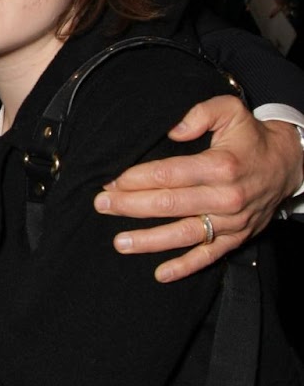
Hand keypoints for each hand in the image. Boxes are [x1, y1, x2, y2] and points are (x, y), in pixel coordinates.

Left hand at [94, 97, 300, 281]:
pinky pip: (208, 255)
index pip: (168, 174)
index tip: (111, 180)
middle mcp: (225, 196)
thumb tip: (173, 129)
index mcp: (220, 166)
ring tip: (120, 242)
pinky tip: (160, 273)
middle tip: (101, 205)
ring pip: (183, 234)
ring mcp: (230, 221)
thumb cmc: (250, 137)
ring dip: (148, 241)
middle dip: (130, 206)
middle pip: (169, 204)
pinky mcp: (236, 238)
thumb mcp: (230, 111)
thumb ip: (200, 113)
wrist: (288, 164)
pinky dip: (184, 267)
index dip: (136, 178)